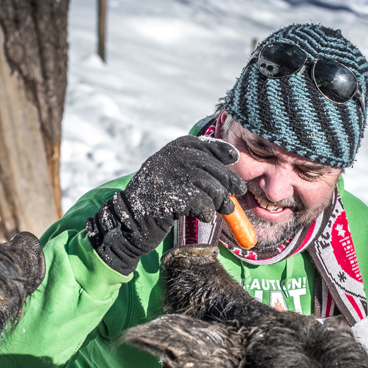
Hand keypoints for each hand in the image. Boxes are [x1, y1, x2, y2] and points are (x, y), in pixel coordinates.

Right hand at [86, 136, 245, 274]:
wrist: (129, 222)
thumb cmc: (156, 202)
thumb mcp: (172, 178)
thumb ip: (193, 170)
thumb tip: (230, 167)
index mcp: (171, 151)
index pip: (202, 145)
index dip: (220, 150)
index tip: (234, 159)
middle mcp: (170, 159)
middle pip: (210, 166)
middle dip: (228, 180)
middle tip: (238, 193)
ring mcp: (169, 177)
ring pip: (209, 185)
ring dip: (221, 200)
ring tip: (225, 210)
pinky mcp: (171, 197)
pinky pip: (201, 203)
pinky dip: (207, 211)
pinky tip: (204, 216)